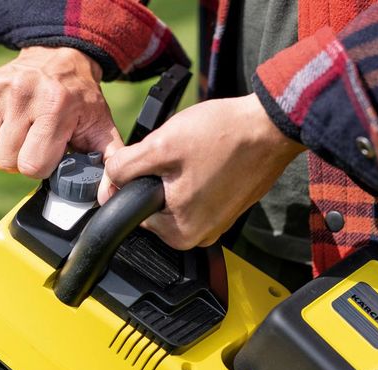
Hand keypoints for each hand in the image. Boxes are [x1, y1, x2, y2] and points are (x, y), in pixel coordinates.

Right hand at [0, 46, 122, 177]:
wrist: (58, 57)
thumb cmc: (78, 99)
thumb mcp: (101, 129)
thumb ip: (110, 164)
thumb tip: (106, 198)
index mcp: (55, 105)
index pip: (32, 166)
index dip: (41, 167)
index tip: (50, 152)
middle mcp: (21, 93)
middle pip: (6, 163)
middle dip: (20, 161)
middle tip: (33, 144)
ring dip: (0, 155)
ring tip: (18, 136)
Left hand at [99, 94, 305, 249]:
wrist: (271, 125)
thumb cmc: (224, 136)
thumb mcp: (160, 146)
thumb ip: (124, 168)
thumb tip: (107, 182)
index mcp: (179, 233)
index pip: (134, 209)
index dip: (133, 177)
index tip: (152, 156)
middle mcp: (199, 236)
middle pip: (156, 203)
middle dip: (159, 175)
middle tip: (179, 152)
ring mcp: (217, 223)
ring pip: (177, 195)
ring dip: (179, 172)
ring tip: (197, 153)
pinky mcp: (229, 208)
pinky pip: (199, 192)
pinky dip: (199, 173)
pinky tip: (210, 157)